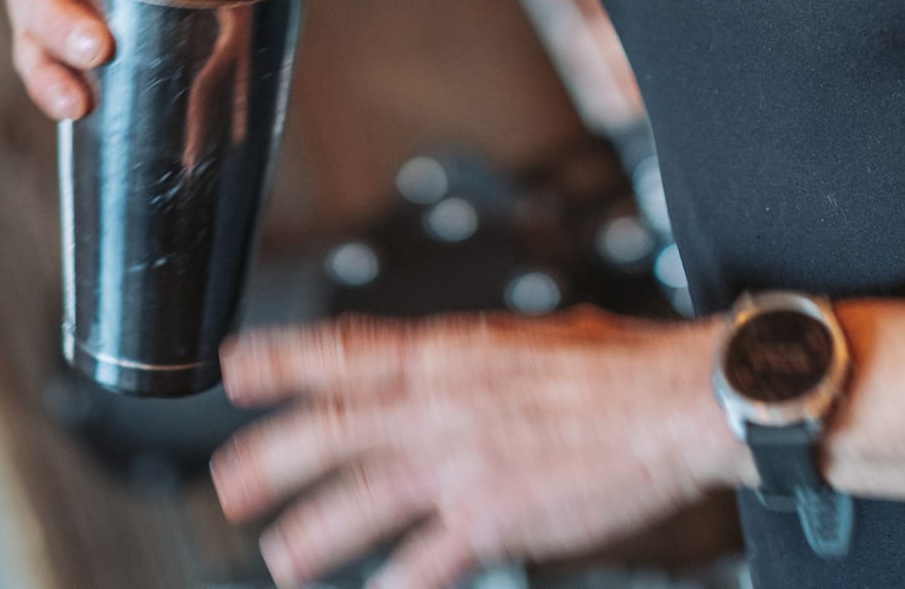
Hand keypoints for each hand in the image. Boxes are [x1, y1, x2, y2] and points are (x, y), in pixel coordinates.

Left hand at [211, 308, 751, 588]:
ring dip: (315, 531)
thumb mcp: (537, 339)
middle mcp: (444, 401)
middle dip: (274, 455)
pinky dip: (394, 581)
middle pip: (335, 426)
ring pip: (363, 497)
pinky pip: (424, 559)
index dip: (286, 358)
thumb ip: (491, 358)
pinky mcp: (493, 516)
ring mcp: (463, 460)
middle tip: (229, 483)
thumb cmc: (620, 372)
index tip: (235, 365)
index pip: (350, 349)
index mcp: (453, 350)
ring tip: (282, 557)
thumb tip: (477, 357)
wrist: (674, 403)